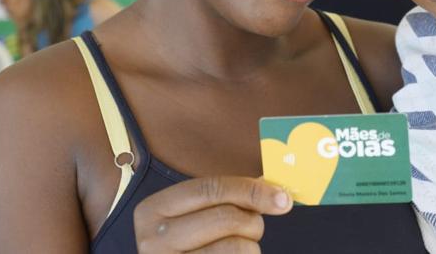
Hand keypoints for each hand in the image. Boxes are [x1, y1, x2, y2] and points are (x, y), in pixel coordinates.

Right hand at [134, 176, 292, 252]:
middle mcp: (154, 239)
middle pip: (226, 217)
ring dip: (250, 248)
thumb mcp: (187, 217)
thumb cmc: (183, 245)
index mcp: (152, 210)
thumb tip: (272, 188)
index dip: (250, 189)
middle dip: (253, 221)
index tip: (282, 197)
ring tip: (238, 249)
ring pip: (236, 247)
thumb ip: (221, 199)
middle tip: (254, 229)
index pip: (211, 188)